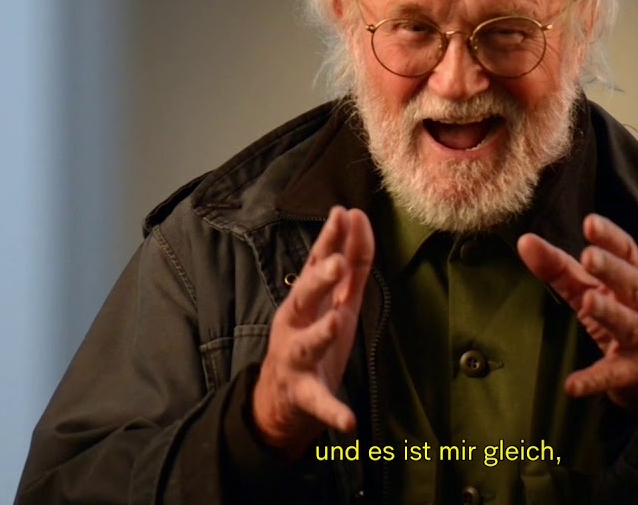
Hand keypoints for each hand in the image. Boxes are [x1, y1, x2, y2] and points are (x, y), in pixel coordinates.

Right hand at [253, 206, 373, 457]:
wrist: (279, 399)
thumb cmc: (311, 338)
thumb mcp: (334, 300)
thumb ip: (351, 264)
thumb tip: (357, 217)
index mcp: (305, 301)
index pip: (317, 264)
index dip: (330, 240)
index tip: (343, 214)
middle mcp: (294, 324)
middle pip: (303, 297)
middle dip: (319, 280)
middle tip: (336, 263)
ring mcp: (296, 359)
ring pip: (305, 344)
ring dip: (320, 332)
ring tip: (336, 322)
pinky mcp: (303, 394)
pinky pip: (319, 403)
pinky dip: (334, 411)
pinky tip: (349, 422)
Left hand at [518, 214, 637, 407]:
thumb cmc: (619, 310)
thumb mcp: (592, 286)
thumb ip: (558, 265)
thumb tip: (524, 241)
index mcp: (635, 276)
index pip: (627, 250)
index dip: (609, 236)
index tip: (590, 222)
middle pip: (630, 282)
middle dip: (611, 269)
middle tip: (589, 256)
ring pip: (626, 323)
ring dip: (608, 312)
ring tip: (588, 301)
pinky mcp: (630, 371)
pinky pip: (610, 374)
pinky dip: (592, 380)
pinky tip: (571, 385)